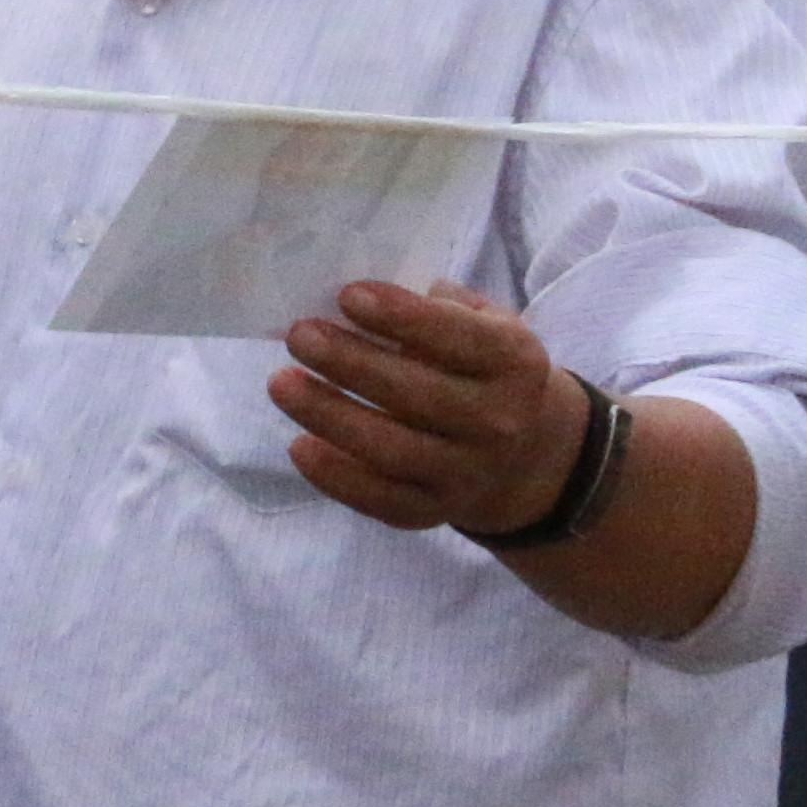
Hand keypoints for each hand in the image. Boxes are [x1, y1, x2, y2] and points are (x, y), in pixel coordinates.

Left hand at [271, 280, 589, 535]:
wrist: (524, 453)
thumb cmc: (481, 367)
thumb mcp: (482, 324)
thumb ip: (435, 307)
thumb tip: (359, 298)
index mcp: (514, 362)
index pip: (458, 338)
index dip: (401, 317)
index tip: (347, 296)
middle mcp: (498, 422)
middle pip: (416, 395)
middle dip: (350, 363)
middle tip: (299, 336)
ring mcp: (467, 473)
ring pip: (391, 450)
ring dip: (329, 416)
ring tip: (282, 383)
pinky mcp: (434, 510)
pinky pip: (381, 499)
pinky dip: (336, 476)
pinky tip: (299, 444)